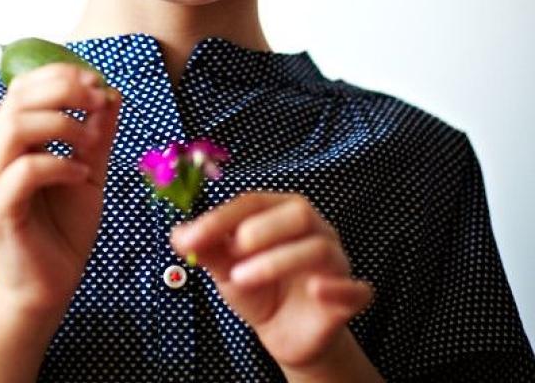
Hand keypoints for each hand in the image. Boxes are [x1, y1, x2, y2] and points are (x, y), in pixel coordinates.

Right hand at [0, 63, 121, 321]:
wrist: (49, 287)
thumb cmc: (64, 227)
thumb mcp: (89, 170)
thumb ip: (97, 133)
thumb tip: (111, 92)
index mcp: (10, 142)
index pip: (21, 88)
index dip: (58, 75)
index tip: (95, 80)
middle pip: (17, 99)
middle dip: (63, 91)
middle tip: (98, 102)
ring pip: (15, 127)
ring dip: (61, 125)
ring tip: (90, 143)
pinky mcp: (0, 210)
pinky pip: (23, 172)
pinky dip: (59, 165)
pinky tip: (81, 175)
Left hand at [170, 191, 373, 372]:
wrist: (284, 333)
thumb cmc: (257, 288)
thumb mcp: (226, 269)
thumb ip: (205, 249)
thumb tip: (178, 234)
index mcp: (280, 212)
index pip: (253, 202)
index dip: (221, 218)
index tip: (191, 238)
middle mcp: (313, 228)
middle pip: (298, 212)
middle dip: (262, 230)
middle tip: (232, 253)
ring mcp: (335, 261)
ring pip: (319, 248)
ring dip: (278, 261)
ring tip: (243, 280)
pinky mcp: (349, 296)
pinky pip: (357, 289)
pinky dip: (340, 288)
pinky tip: (317, 291)